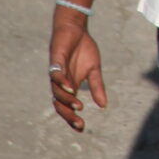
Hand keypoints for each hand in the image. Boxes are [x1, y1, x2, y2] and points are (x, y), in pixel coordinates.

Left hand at [50, 14, 105, 130]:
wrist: (75, 29)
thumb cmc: (83, 49)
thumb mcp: (94, 70)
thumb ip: (96, 86)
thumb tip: (103, 106)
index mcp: (70, 87)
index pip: (68, 107)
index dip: (72, 118)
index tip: (82, 128)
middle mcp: (61, 84)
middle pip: (60, 104)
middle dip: (68, 115)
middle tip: (79, 124)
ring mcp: (57, 73)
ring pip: (57, 93)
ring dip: (66, 100)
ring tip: (78, 106)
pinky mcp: (55, 62)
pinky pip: (56, 75)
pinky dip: (61, 82)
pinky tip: (70, 86)